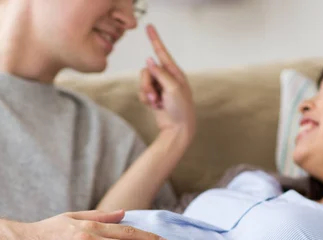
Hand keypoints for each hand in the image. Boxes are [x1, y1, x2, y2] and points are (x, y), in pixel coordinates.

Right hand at [139, 25, 195, 144]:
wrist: (177, 129)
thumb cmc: (181, 110)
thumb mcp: (173, 89)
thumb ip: (161, 73)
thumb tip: (150, 61)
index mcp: (175, 73)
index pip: (162, 53)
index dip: (155, 39)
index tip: (149, 27)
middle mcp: (167, 78)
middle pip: (147, 71)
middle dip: (146, 84)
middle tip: (154, 97)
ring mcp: (159, 87)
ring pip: (142, 82)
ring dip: (146, 94)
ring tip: (156, 103)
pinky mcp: (153, 96)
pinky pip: (141, 92)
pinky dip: (145, 100)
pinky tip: (155, 106)